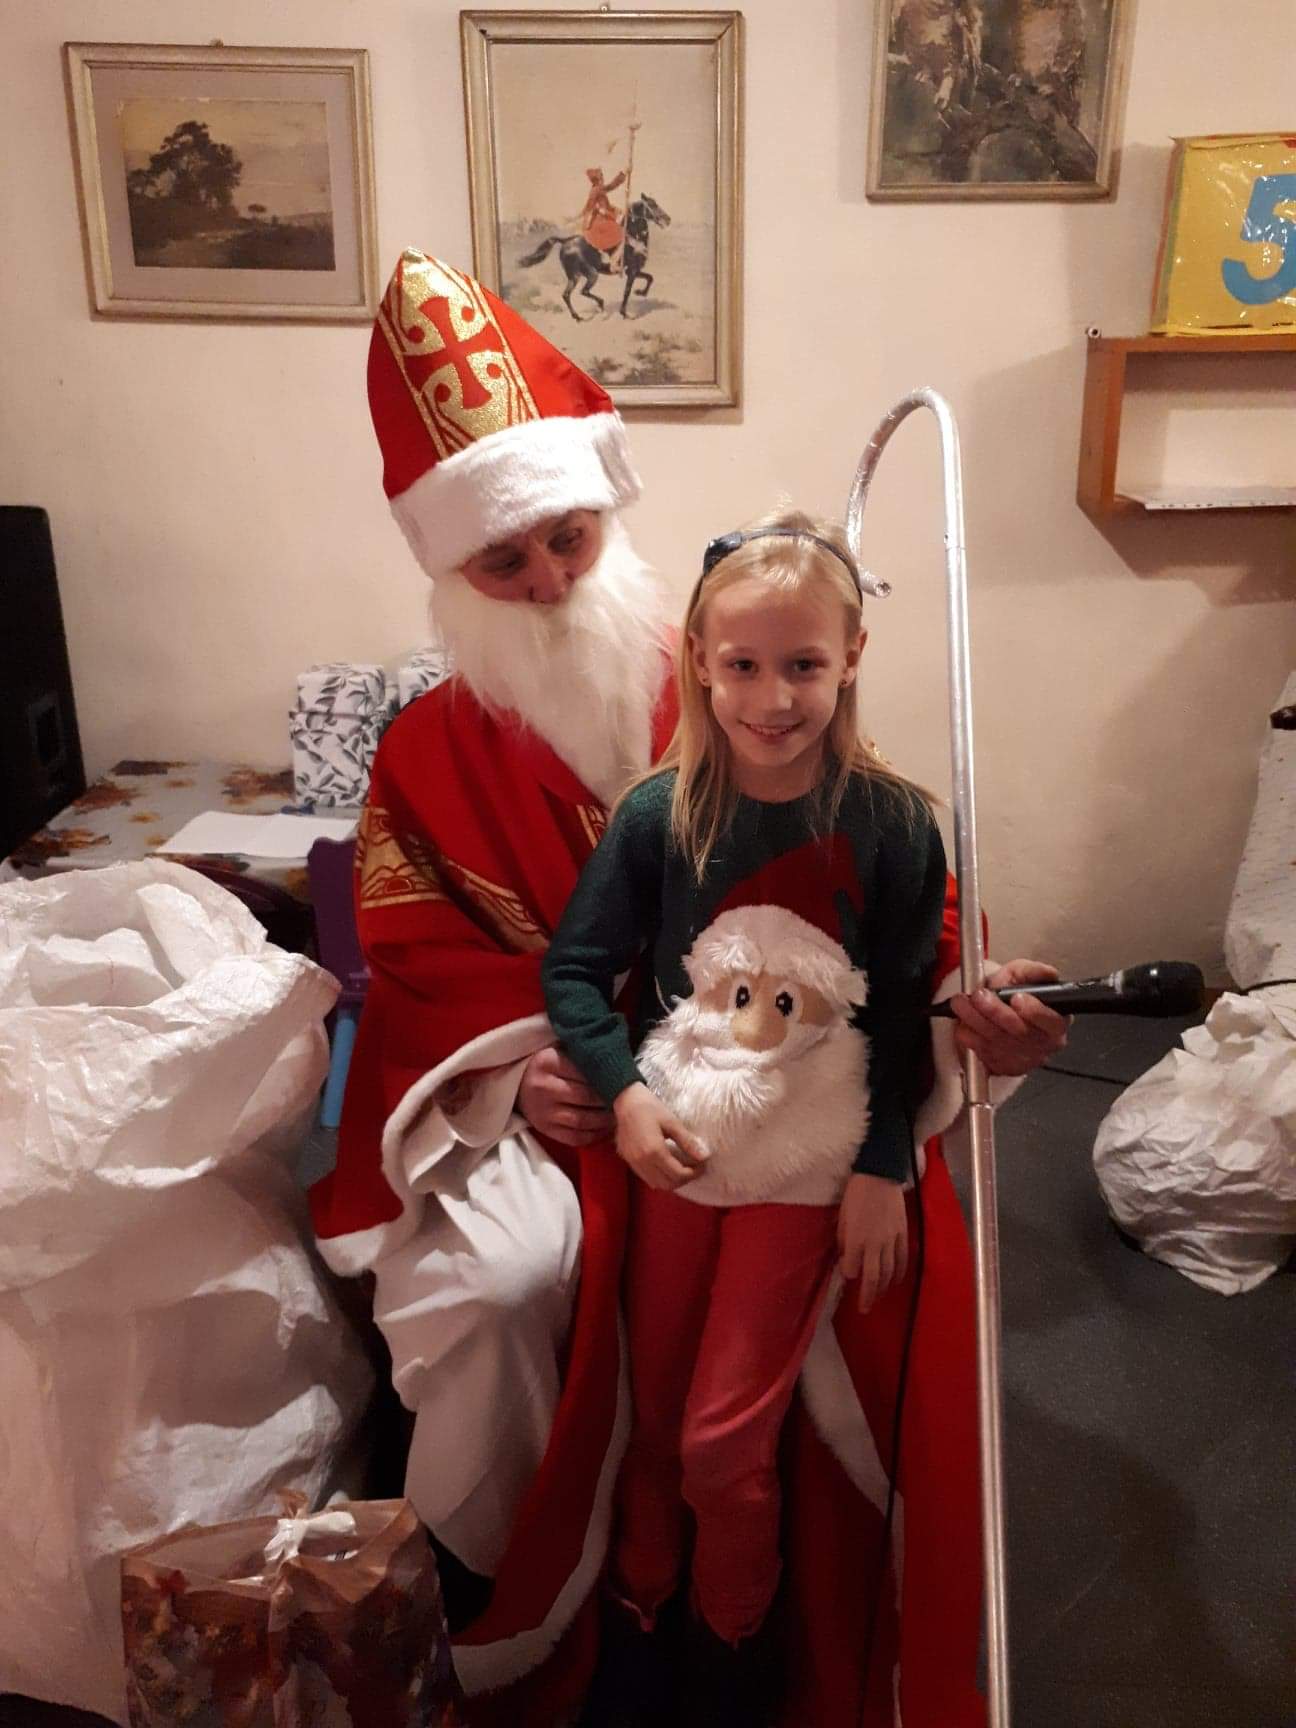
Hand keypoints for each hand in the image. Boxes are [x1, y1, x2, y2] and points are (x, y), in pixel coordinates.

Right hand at [517, 1046, 615, 1144]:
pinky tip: (605, 1130)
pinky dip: (593, 1136)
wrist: (516, 1084)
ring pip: (582, 1120)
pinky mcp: (544, 1129)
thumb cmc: (546, 1065)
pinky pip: (574, 1137)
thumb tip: (616, 1063)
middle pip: (585, 1096)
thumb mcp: (558, 1051)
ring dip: (604, 1120)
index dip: (607, 1078)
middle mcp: (543, 1088)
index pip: (584, 1072)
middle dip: (609, 1099)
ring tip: (619, 1115)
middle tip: (626, 1100)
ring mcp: (543, 1112)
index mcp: (547, 1062)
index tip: (623, 1080)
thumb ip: (581, 1056)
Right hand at [612, 1082, 708, 1190]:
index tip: (703, 1164)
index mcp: (654, 1151)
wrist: (625, 1100)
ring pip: (657, 1184)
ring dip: (672, 1181)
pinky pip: (647, 1178)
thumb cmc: (650, 1107)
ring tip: (683, 1168)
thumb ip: (688, 1141)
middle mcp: (642, 1161)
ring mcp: (634, 1163)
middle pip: (668, 1184)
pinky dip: (660, 1178)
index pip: (678, 1174)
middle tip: (695, 1167)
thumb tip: (705, 1156)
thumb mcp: (672, 1122)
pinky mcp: (628, 1161)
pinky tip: (667, 1166)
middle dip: (685, 1179)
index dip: (694, 1173)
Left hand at [838, 1173, 908, 1312]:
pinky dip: (899, 1274)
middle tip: (863, 1309)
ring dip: (882, 1288)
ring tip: (877, 1298)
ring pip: (888, 1273)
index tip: (847, 1276)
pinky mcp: (903, 1236)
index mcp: (855, 1240)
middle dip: (867, 1296)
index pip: (852, 1269)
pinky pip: (902, 1260)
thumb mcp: (842, 1217)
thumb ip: (843, 1240)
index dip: (849, 1275)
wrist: (879, 1176)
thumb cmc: (855, 1195)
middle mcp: (874, 1245)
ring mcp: (891, 1241)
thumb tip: (845, 1258)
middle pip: (872, 1278)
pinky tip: (894, 1282)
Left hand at [948, 959, 1068, 1076]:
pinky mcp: (1002, 1067)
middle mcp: (1042, 1044)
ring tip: (961, 1003)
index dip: (1034, 1011)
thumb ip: (1035, 972)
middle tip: (978, 995)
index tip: (1016, 997)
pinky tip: (962, 1023)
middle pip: (1018, 1031)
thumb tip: (1048, 973)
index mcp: (1055, 1023)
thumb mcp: (1025, 976)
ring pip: (996, 1041)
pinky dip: (969, 1037)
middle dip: (995, 1011)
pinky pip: (983, 1053)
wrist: (998, 1011)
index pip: (1050, 1021)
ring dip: (974, 1021)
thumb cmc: (1015, 995)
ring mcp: (1023, 1059)